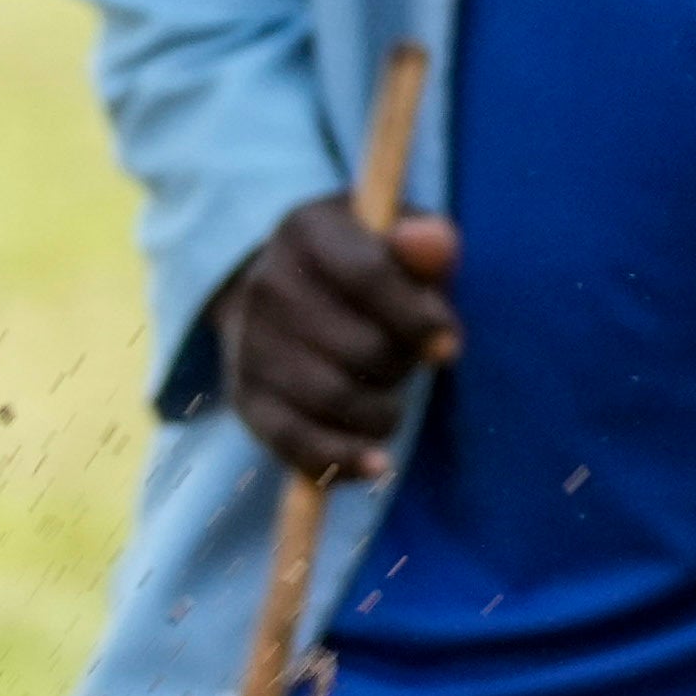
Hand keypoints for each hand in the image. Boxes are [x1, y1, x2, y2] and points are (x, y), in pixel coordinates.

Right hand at [209, 191, 460, 480]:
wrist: (278, 284)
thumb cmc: (362, 262)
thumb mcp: (395, 236)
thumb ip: (426, 240)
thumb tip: (436, 243)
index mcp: (307, 231)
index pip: (368, 278)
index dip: (417, 319)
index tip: (450, 350)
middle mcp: (267, 284)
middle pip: (358, 347)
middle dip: (401, 365)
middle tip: (406, 362)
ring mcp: (249, 344)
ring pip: (333, 399)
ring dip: (382, 414)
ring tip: (390, 404)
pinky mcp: (245, 397)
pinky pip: (294, 442)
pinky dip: (341, 460)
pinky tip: (377, 464)